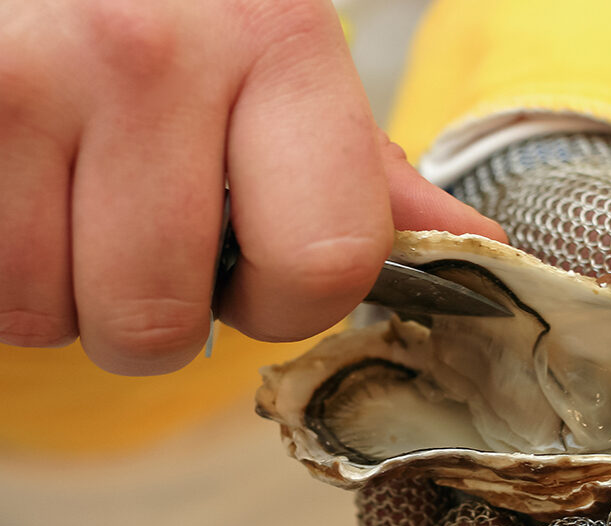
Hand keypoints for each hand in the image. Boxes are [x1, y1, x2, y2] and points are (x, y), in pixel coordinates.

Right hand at [0, 0, 502, 374]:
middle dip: (157, 314)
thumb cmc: (179, 21)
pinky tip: (30, 189)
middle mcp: (153, 51)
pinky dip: (12, 265)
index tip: (261, 273)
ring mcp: (33, 75)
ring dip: (72, 289)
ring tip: (79, 198)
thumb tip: (475, 246)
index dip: (289, 303)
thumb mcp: (287, 72)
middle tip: (146, 235)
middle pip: (162, 322)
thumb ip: (366, 174)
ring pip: (57, 315)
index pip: (324, 261)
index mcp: (280, 44)